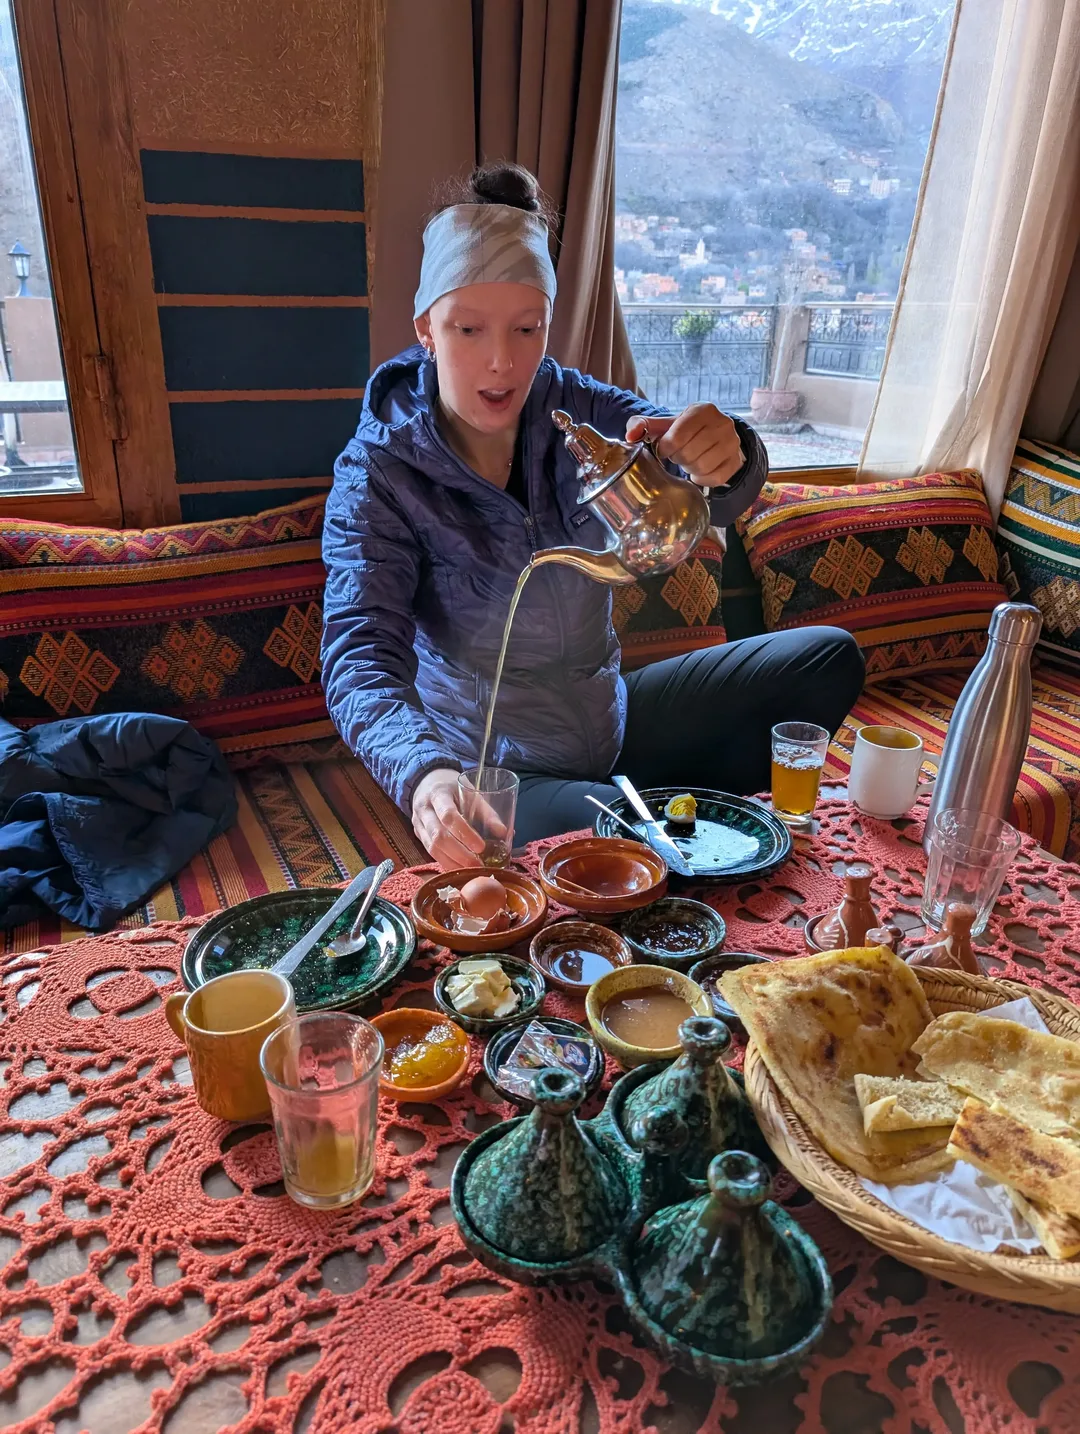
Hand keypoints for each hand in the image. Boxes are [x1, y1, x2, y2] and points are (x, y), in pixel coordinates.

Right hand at [411, 767, 498, 871]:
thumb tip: (505, 832)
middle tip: (477, 865)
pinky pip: (430, 852)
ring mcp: (418, 823)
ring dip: (452, 862)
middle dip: (459, 854)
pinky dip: (445, 862)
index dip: (465, 833)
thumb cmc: (453, 789)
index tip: (481, 847)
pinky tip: (459, 868)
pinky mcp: (417, 835)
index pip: (448, 815)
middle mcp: (424, 809)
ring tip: (470, 870)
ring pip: (432, 848)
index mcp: (438, 793)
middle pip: (438, 836)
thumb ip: (487, 812)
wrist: (427, 783)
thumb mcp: (470, 792)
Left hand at [626, 404, 745, 486]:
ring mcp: (732, 443)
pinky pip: (715, 479)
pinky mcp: (736, 461)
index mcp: (703, 410)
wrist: (715, 434)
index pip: (676, 438)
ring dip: (689, 469)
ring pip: (701, 467)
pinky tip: (698, 472)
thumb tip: (630, 436)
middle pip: (688, 454)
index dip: (665, 449)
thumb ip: (643, 425)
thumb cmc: (685, 429)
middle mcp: (722, 424)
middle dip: (678, 458)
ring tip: (689, 461)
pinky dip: (702, 479)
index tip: (665, 449)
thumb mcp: (666, 424)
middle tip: (679, 455)